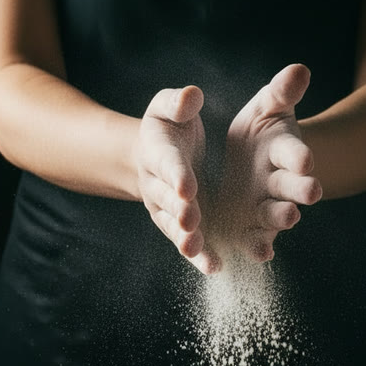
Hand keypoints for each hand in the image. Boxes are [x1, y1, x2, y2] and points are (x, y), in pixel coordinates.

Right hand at [136, 86, 219, 272]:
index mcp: (158, 154)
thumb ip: (178, 103)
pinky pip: (187, 244)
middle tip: (191, 220)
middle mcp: (158, 187)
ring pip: (175, 228)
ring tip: (197, 250)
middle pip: (168, 201)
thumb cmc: (166, 128)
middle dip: (180, 211)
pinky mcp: (180, 227)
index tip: (186, 185)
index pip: (168, 165)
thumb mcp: (168, 108)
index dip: (176, 175)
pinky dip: (199, 257)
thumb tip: (192, 96)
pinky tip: (214, 268)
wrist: (151, 157)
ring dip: (186, 240)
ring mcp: (166, 211)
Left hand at [211, 64, 321, 263]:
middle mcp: (279, 183)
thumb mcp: (267, 107)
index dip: (299, 156)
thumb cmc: (260, 132)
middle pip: (292, 187)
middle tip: (312, 191)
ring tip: (290, 217)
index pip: (294, 153)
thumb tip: (299, 70)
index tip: (306, 158)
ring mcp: (266, 208)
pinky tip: (262, 255)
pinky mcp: (250, 228)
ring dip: (283, 218)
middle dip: (302, 190)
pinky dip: (259, 248)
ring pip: (277, 215)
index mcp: (283, 153)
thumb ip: (281, 93)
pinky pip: (256, 240)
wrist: (244, 166)